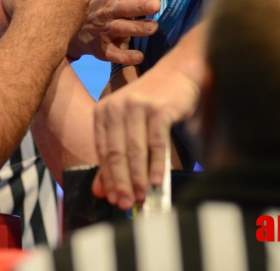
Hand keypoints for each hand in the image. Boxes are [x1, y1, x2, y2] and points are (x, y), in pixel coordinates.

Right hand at [67, 0, 160, 64]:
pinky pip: (113, 53)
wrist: (75, 23)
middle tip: (156, 5)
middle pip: (125, 7)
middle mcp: (109, 10)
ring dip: (136, 28)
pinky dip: (125, 56)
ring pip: (121, 29)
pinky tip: (139, 57)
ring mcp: (105, 30)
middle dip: (140, 6)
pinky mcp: (103, 48)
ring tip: (153, 27)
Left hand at [91, 64, 201, 209]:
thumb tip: (101, 191)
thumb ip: (114, 157)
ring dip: (138, 177)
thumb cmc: (151, 105)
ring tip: (142, 197)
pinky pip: (156, 142)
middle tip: (125, 204)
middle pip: (116, 152)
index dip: (107, 178)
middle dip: (120, 182)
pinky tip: (158, 181)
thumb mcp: (128, 127)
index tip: (112, 200)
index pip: (102, 151)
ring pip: (135, 150)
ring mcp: (137, 106)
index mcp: (103, 111)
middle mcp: (116, 107)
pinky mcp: (158, 108)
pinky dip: (156, 164)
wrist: (178, 74)